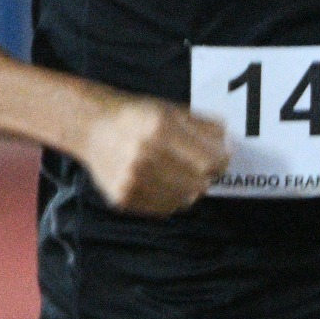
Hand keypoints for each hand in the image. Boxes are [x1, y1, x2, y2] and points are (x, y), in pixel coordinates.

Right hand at [80, 93, 229, 214]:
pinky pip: (164, 208)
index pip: (210, 161)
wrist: (91, 128)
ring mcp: (132, 180)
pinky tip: (162, 181)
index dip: (221, 162)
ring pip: (184, 199)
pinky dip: (170, 198)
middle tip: (200, 166)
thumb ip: (203, 127)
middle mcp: (145, 155)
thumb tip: (228, 145)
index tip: (220, 158)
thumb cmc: (137, 116)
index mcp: (160, 128)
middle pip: (199, 183)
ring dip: (188, 188)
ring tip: (178, 173)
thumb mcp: (172, 110)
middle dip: (205, 175)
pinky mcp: (123, 197)